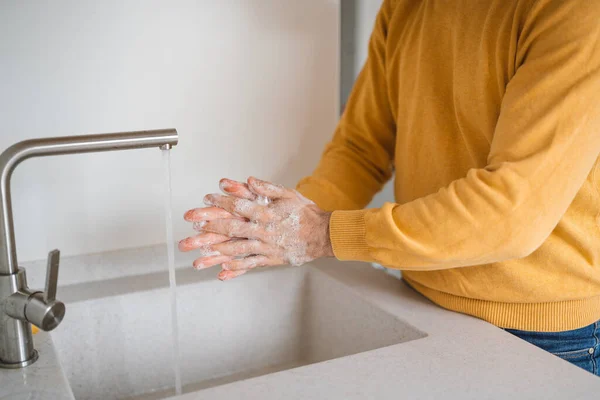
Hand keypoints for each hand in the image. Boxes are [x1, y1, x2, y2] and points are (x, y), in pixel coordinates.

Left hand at [179, 177, 332, 280]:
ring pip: (237, 250)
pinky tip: (222, 270)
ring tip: (199, 254)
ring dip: (216, 251)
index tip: (206, 199)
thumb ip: (267, 188)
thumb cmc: (305, 212)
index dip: (220, 202)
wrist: (322, 235)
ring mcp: (266, 246)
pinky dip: (236, 268)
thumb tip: (248, 180)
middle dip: (210, 229)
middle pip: (232, 229)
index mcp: (266, 213)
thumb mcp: (288, 194)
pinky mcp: (270, 259)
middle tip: (193, 228)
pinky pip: (250, 264)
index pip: (238, 206)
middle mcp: (264, 230)